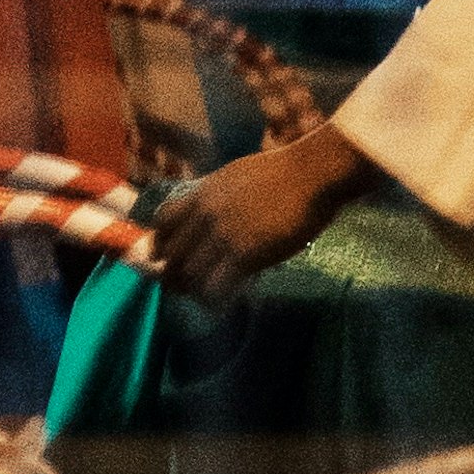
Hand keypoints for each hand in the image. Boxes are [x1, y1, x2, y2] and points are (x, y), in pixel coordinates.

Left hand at [157, 115, 368, 308]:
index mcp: (201, 194)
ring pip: (189, 273)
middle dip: (172, 273)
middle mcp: (205, 215)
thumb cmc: (282, 173)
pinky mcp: (245, 254)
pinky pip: (216, 285)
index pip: (163, 223)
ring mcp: (224, 235)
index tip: (169, 256)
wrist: (310, 174)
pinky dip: (214, 297)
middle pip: (171, 253)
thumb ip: (216, 197)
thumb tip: (207, 211)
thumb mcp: (234, 177)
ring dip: (193, 288)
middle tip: (182, 286)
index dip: (162, 243)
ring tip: (202, 295)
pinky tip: (221, 300)